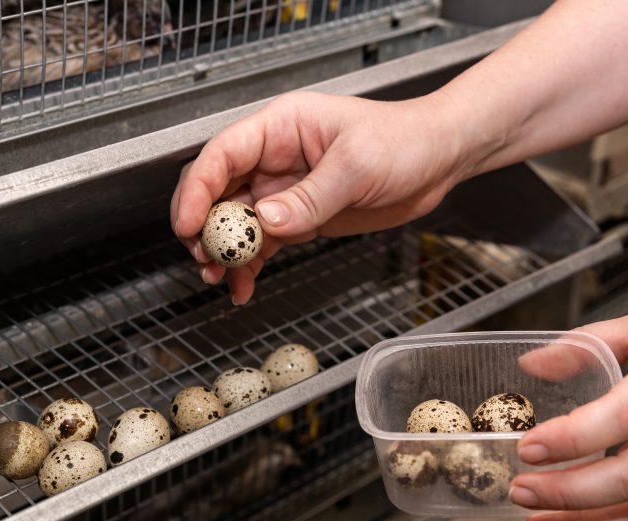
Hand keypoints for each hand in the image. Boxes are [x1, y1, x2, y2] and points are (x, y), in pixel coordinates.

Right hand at [170, 90, 474, 304]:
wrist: (438, 158)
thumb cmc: (404, 140)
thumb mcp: (358, 167)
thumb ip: (310, 198)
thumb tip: (268, 222)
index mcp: (280, 128)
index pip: (222, 154)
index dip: (198, 190)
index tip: (188, 224)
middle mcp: (274, 157)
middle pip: (218, 190)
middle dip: (203, 225)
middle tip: (204, 258)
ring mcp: (283, 188)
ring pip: (236, 221)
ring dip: (224, 250)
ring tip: (220, 277)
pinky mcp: (298, 215)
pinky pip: (262, 242)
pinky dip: (250, 265)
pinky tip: (244, 285)